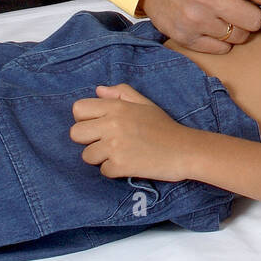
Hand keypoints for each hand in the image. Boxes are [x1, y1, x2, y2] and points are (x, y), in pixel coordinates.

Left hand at [69, 83, 192, 181]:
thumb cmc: (164, 126)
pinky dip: (114, 170)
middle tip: (106, 142)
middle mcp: (112, 124)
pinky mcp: (120, 165)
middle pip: (76, 134)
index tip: (97, 126)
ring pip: (87, 156)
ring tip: (120, 154)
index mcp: (116, 107)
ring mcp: (115, 145)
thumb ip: (121, 93)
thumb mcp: (144, 103)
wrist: (185, 150)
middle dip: (88, 140)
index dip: (84, 119)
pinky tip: (129, 164)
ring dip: (101, 158)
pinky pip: (102, 171)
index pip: (78, 109)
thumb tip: (98, 90)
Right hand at [136, 0, 260, 53]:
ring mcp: (196, 20)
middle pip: (255, 22)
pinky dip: (221, 40)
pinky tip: (211, 25)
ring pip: (238, 38)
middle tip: (243, 8)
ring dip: (237, 28)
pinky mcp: (185, 36)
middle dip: (255, 16)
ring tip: (222, 14)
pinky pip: (220, 49)